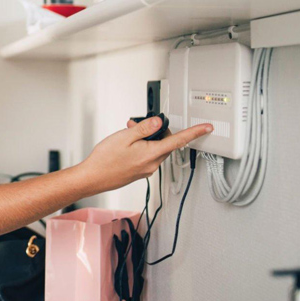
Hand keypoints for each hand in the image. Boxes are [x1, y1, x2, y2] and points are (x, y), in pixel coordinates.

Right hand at [79, 117, 211, 194]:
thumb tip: (159, 122)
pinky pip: (147, 156)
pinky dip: (141, 148)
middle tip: (135, 126)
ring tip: (126, 136)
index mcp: (151, 154)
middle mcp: (152, 164)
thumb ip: (144, 128)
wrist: (92, 178)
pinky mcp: (140, 172)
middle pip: (165, 143)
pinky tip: (126, 146)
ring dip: (146, 140)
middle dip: (154, 131)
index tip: (207, 128)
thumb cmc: (104, 159)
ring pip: (155, 149)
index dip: (195, 133)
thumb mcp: (124, 137)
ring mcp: (146, 170)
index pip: (179, 141)